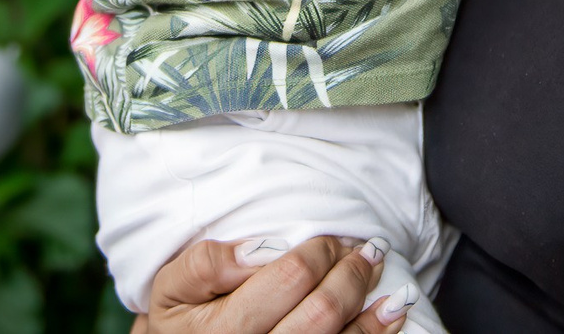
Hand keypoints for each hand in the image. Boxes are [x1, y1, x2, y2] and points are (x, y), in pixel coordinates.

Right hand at [137, 235, 408, 333]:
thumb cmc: (183, 321)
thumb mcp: (172, 287)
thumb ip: (207, 264)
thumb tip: (262, 249)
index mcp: (223, 330)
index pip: (289, 278)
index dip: (317, 252)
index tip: (327, 239)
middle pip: (323, 311)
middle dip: (350, 272)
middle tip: (361, 248)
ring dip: (370, 301)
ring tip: (377, 267)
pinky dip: (376, 331)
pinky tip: (391, 311)